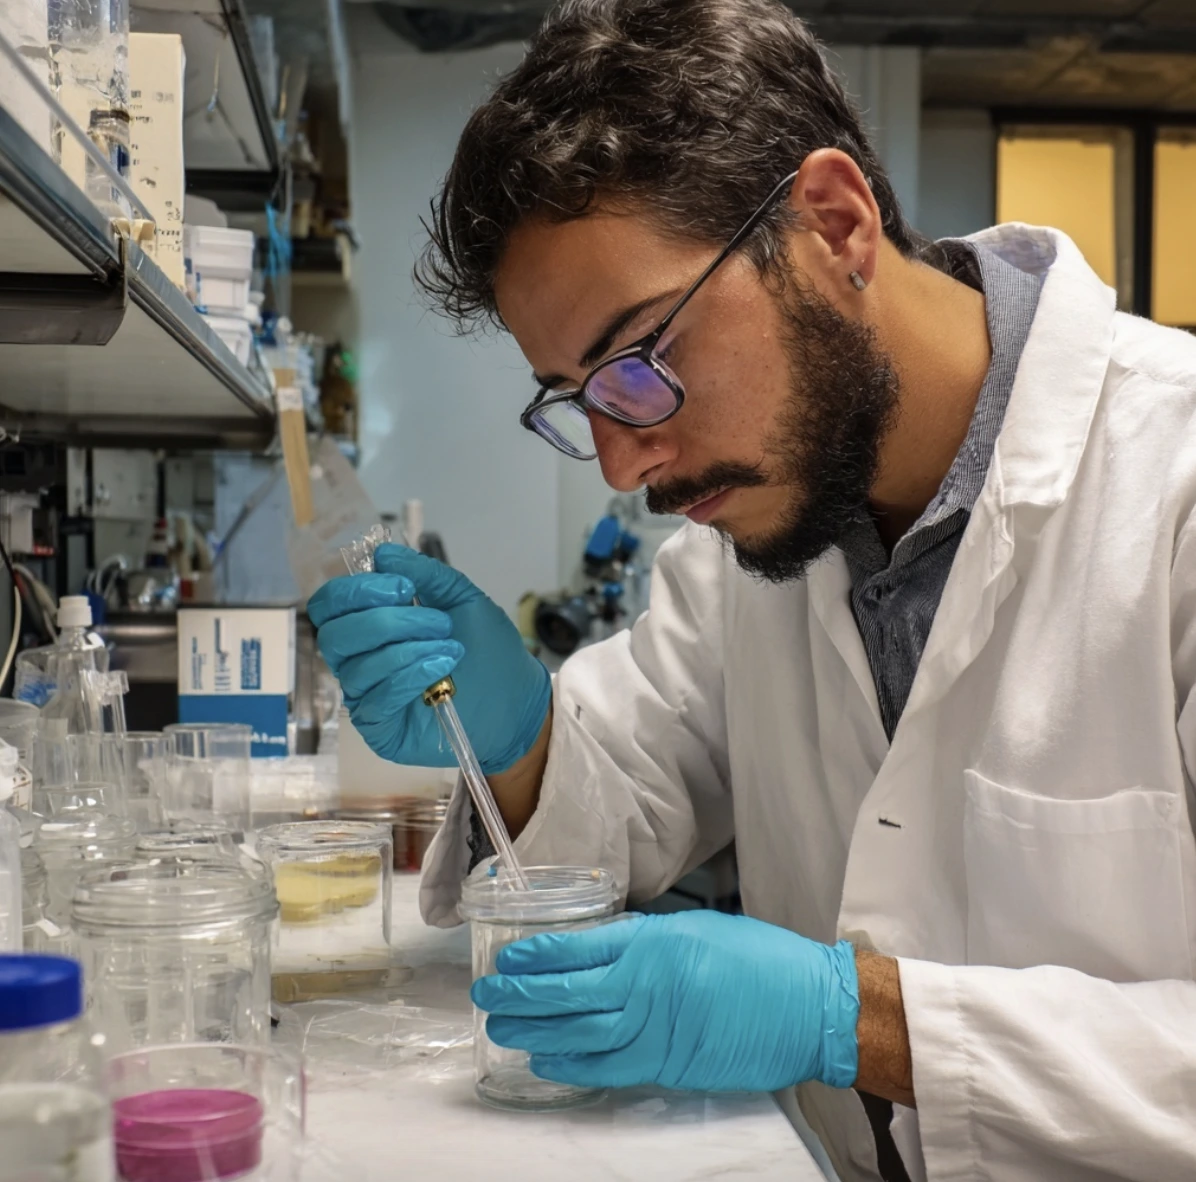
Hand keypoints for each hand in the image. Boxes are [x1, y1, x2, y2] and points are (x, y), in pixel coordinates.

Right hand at [307, 544, 551, 772]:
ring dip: (409, 650)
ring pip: (357, 667)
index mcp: (370, 624)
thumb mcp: (462, 599)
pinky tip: (441, 672)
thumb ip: (425, 574)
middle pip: (334, 635)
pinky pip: (374, 700)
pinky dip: (408, 678)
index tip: (405, 588)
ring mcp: (366, 696)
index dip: (358, 591)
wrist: (516, 699)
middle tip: (437, 622)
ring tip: (451, 649)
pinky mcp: (379, 728)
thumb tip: (383, 554)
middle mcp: (358, 659)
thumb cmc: (487, 649)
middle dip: (387, 621)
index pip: (330, 604)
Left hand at [471, 911, 858, 1091]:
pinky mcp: (669, 1064)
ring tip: (501, 1027)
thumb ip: (646, 940)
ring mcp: (657, 1028)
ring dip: (534, 1029)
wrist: (808, 1005)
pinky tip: (545, 1058)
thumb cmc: (758, 959)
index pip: (578, 947)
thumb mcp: (696, 930)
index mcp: (653, 943)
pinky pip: (608, 1066)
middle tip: (486, 992)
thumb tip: (603, 946)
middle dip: (520, 993)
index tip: (509, 955)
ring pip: (579, 1032)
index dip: (537, 954)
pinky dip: (571, 1063)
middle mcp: (647, 985)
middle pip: (568, 992)